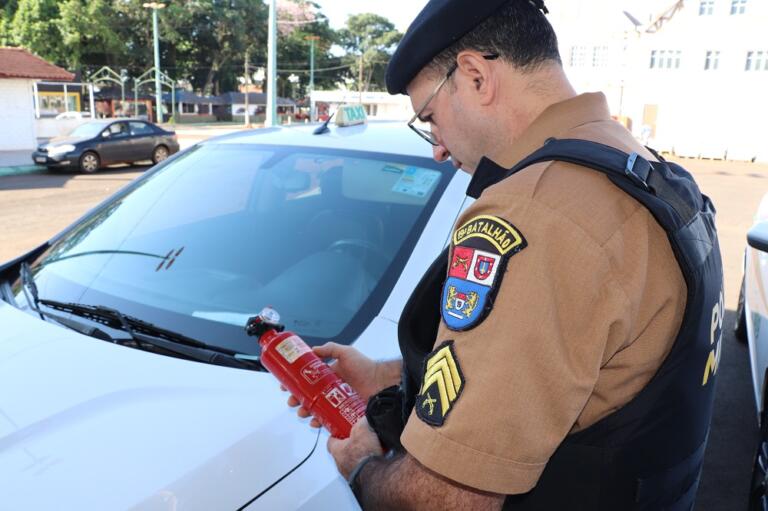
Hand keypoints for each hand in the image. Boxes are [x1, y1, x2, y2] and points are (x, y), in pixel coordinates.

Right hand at [284, 343, 400, 427]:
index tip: (285, 386)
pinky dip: (319, 422)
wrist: (382, 383)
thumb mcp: (346, 352)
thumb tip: (312, 349)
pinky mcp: (341, 413)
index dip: (295, 383)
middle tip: (292, 401)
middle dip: (297, 399)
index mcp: (329, 375)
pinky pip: (327, 419)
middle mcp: (330, 389)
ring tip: (302, 412)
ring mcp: (335, 402)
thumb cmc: (366, 367)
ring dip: (305, 411)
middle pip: (308, 396)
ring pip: (315, 408)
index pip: (307, 380)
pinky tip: (315, 422)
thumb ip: (330, 349)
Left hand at [327, 417, 383, 478]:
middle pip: (342, 452)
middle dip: (351, 445)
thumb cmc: (363, 454)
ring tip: (371, 448)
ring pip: (353, 461)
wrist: (375, 473)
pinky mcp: (362, 479)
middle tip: (359, 438)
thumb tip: (366, 417)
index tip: (339, 431)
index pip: (331, 441)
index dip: (335, 434)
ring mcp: (351, 473)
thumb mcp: (362, 428)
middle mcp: (341, 464)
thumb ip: (362, 421)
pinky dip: (369, 463)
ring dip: (360, 456)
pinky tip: (377, 457)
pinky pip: (364, 469)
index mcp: (337, 450)